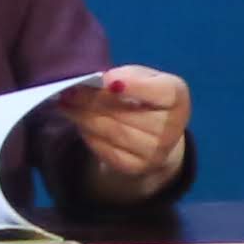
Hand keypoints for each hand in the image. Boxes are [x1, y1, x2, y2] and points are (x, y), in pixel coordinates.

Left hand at [59, 66, 194, 198]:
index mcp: (177, 98)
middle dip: (93, 101)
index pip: (162, 92)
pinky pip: (106, 150)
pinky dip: (88, 134)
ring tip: (65, 104)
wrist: (155, 134)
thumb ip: (124, 76)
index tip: (106, 80)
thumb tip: (98, 81)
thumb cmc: (144, 96)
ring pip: (113, 132)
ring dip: (84, 117)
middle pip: (128, 114)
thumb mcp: (141, 78)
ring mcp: (156, 152)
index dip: (135, 86)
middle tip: (69, 90)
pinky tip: (77, 121)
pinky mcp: (136, 167)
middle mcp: (172, 128)